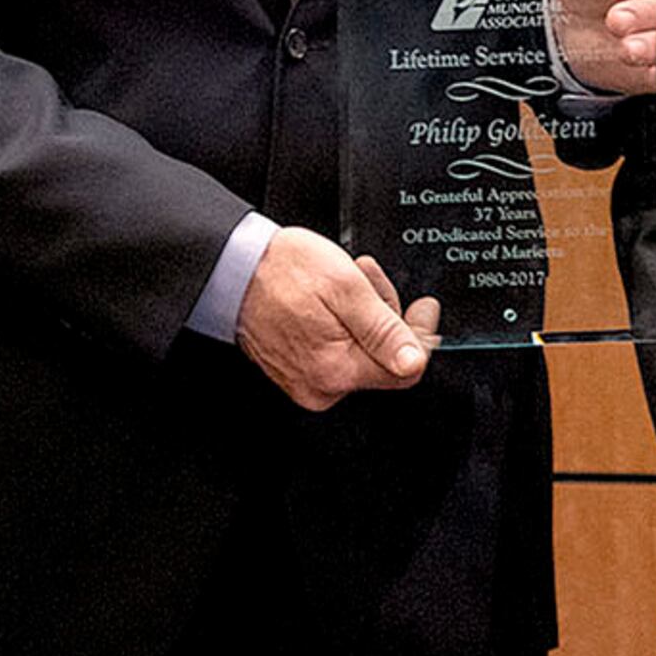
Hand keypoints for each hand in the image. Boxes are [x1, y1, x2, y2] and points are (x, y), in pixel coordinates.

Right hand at [235, 226, 437, 408]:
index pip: (406, 371)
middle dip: (387, 315)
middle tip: (368, 277)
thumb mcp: (345, 287)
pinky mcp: (296, 371)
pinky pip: (336, 352)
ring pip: (361, 353)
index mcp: (336, 370)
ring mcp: (306, 381)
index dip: (421, 337)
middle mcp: (321, 386)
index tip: (424, 308)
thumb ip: (383, 329)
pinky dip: (342, 324)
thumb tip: (414, 363)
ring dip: (365, 316)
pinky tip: (332, 299)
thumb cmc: (281, 272)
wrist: (231, 268)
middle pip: (383, 360)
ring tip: (347, 280)